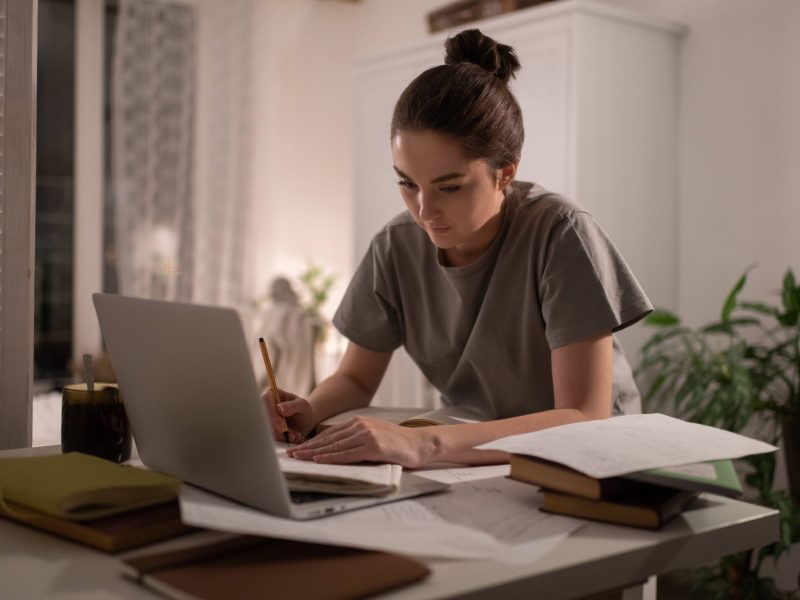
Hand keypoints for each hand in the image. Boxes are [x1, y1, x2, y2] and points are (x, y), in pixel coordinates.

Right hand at [262, 388, 317, 442]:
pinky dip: (281, 439)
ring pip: (264, 429)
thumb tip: (279, 408)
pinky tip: (292, 438)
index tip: (282, 428)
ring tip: (296, 436)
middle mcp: (263, 405)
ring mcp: (263, 417)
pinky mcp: (264, 428)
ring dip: (280, 436)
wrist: (305, 422)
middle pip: (262, 418)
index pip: (266, 401)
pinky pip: (268, 436)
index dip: (272, 415)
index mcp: (271, 393)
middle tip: (292, 436)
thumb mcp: (303, 406)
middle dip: (277, 430)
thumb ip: (293, 406)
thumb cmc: (304, 410)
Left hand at [286, 416, 433, 467]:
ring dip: (314, 453)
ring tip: (299, 459)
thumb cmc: (397, 444)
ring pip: (335, 446)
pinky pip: (348, 454)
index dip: (312, 442)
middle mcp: (360, 425)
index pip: (330, 434)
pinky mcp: (374, 446)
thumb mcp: (373, 436)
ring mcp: (367, 435)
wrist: (420, 444)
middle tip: (290, 455)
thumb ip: (355, 440)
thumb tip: (334, 451)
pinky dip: (331, 458)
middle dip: (307, 447)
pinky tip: (319, 461)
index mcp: (358, 422)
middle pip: (328, 439)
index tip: (297, 449)